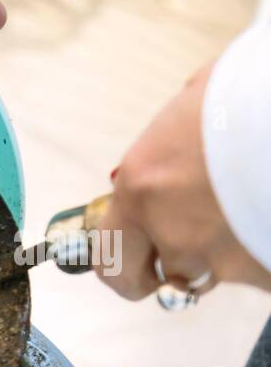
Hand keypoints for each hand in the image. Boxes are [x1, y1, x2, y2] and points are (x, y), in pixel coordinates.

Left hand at [97, 63, 268, 299]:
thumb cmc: (259, 90)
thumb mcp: (203, 100)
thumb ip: (179, 142)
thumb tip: (179, 147)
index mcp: (142, 186)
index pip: (110, 258)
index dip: (126, 267)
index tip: (139, 265)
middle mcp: (175, 231)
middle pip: (168, 276)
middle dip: (183, 264)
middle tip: (208, 238)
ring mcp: (226, 260)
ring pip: (225, 271)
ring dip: (239, 250)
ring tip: (262, 202)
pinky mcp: (268, 273)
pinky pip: (265, 270)